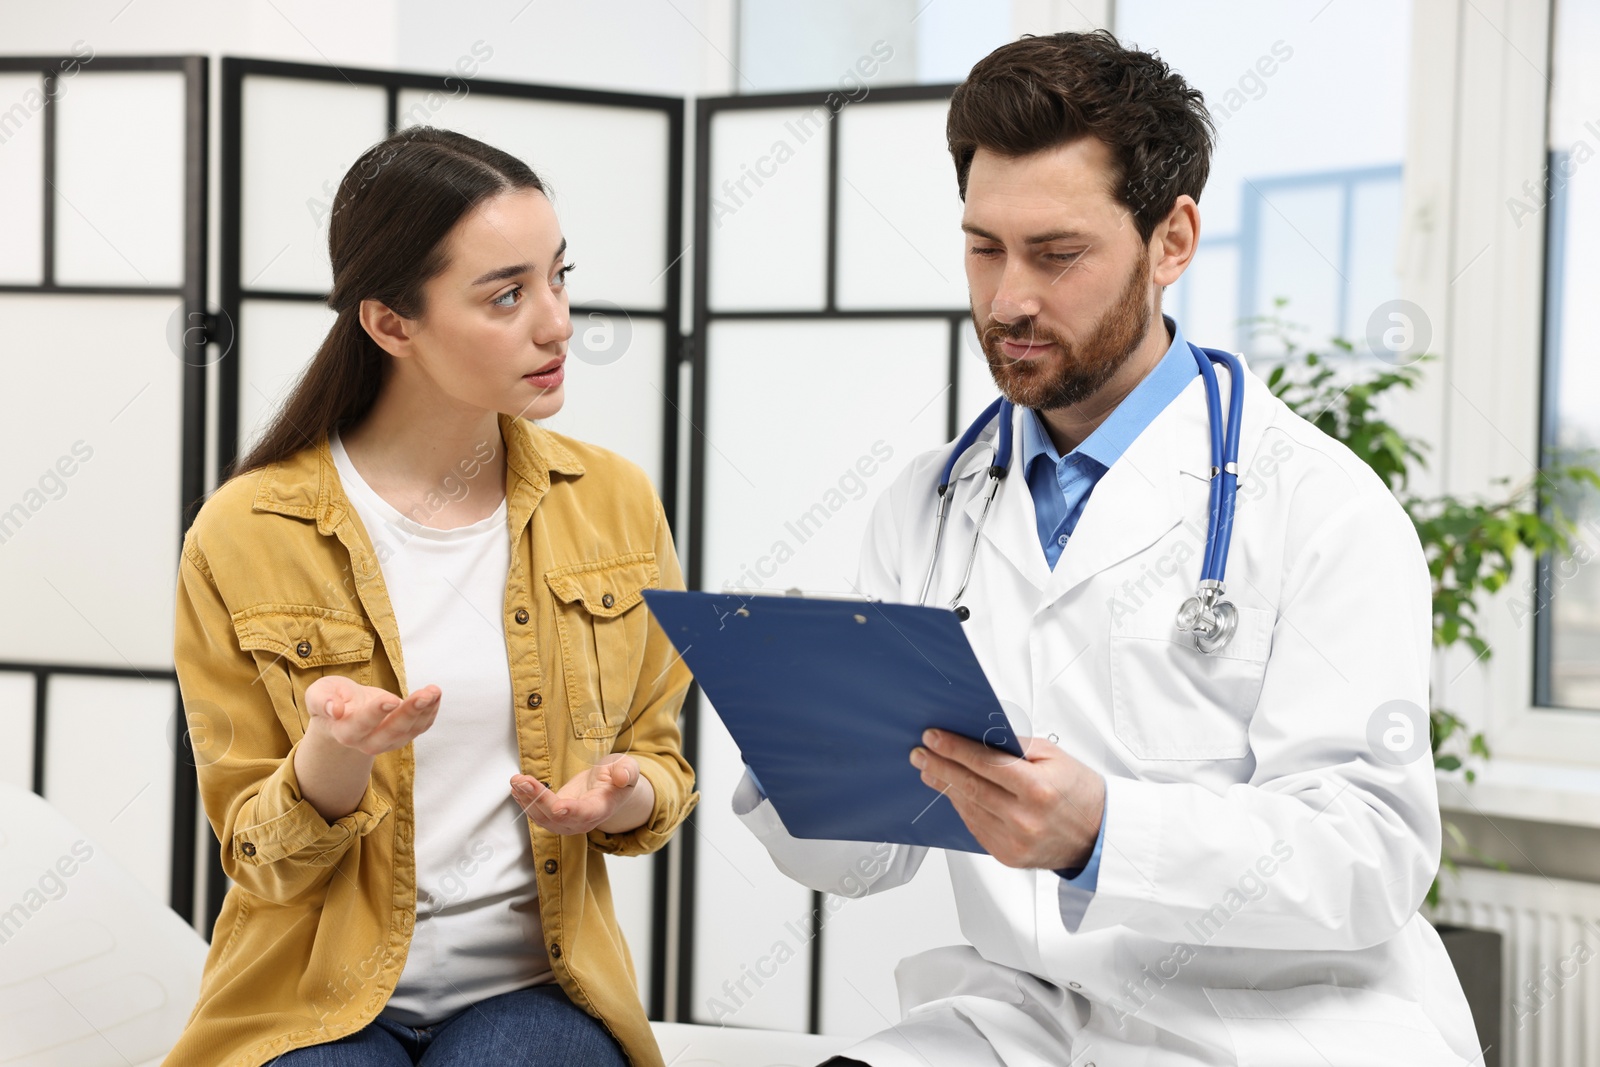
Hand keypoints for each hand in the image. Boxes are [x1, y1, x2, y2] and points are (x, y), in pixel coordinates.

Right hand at [303, 674, 440, 755]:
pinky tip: (435, 694)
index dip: (376, 713)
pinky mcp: (403, 734)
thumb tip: (335, 710)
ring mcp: (388, 740)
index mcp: (344, 732)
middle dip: (409, 713)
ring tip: (434, 690)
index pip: (361, 725)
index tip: (391, 699)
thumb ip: (322, 701)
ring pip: (409, 730)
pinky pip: (421, 726)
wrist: (344, 710)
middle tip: (424, 695)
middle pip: (391, 733)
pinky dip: (431, 711)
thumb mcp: (318, 693)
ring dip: (425, 710)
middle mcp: (367, 742)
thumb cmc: (331, 698)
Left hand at [511, 755, 653, 835]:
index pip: (586, 813)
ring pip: (543, 817)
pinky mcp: (555, 816)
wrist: (609, 788)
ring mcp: (567, 821)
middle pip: (557, 817)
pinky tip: (516, 788)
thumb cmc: (617, 778)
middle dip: (538, 799)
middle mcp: (582, 820)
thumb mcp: (628, 769)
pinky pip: (537, 814)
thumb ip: (626, 772)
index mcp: (601, 808)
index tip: (558, 806)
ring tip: (516, 781)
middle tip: (522, 781)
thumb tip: (622, 776)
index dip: (572, 811)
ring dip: (526, 800)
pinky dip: (525, 801)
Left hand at [909, 729, 1103, 869]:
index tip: (934, 737)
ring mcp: (1014, 841)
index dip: (955, 749)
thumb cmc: (1079, 791)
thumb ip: (1015, 745)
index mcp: (1038, 790)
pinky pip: (975, 827)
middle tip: (920, 753)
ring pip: (968, 808)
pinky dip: (961, 807)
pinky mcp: (1007, 856)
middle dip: (940, 766)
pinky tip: (952, 792)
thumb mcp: (1054, 756)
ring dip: (945, 787)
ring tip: (930, 770)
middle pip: (970, 787)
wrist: (1098, 835)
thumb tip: (978, 735)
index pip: (985, 764)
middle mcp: (1024, 819)